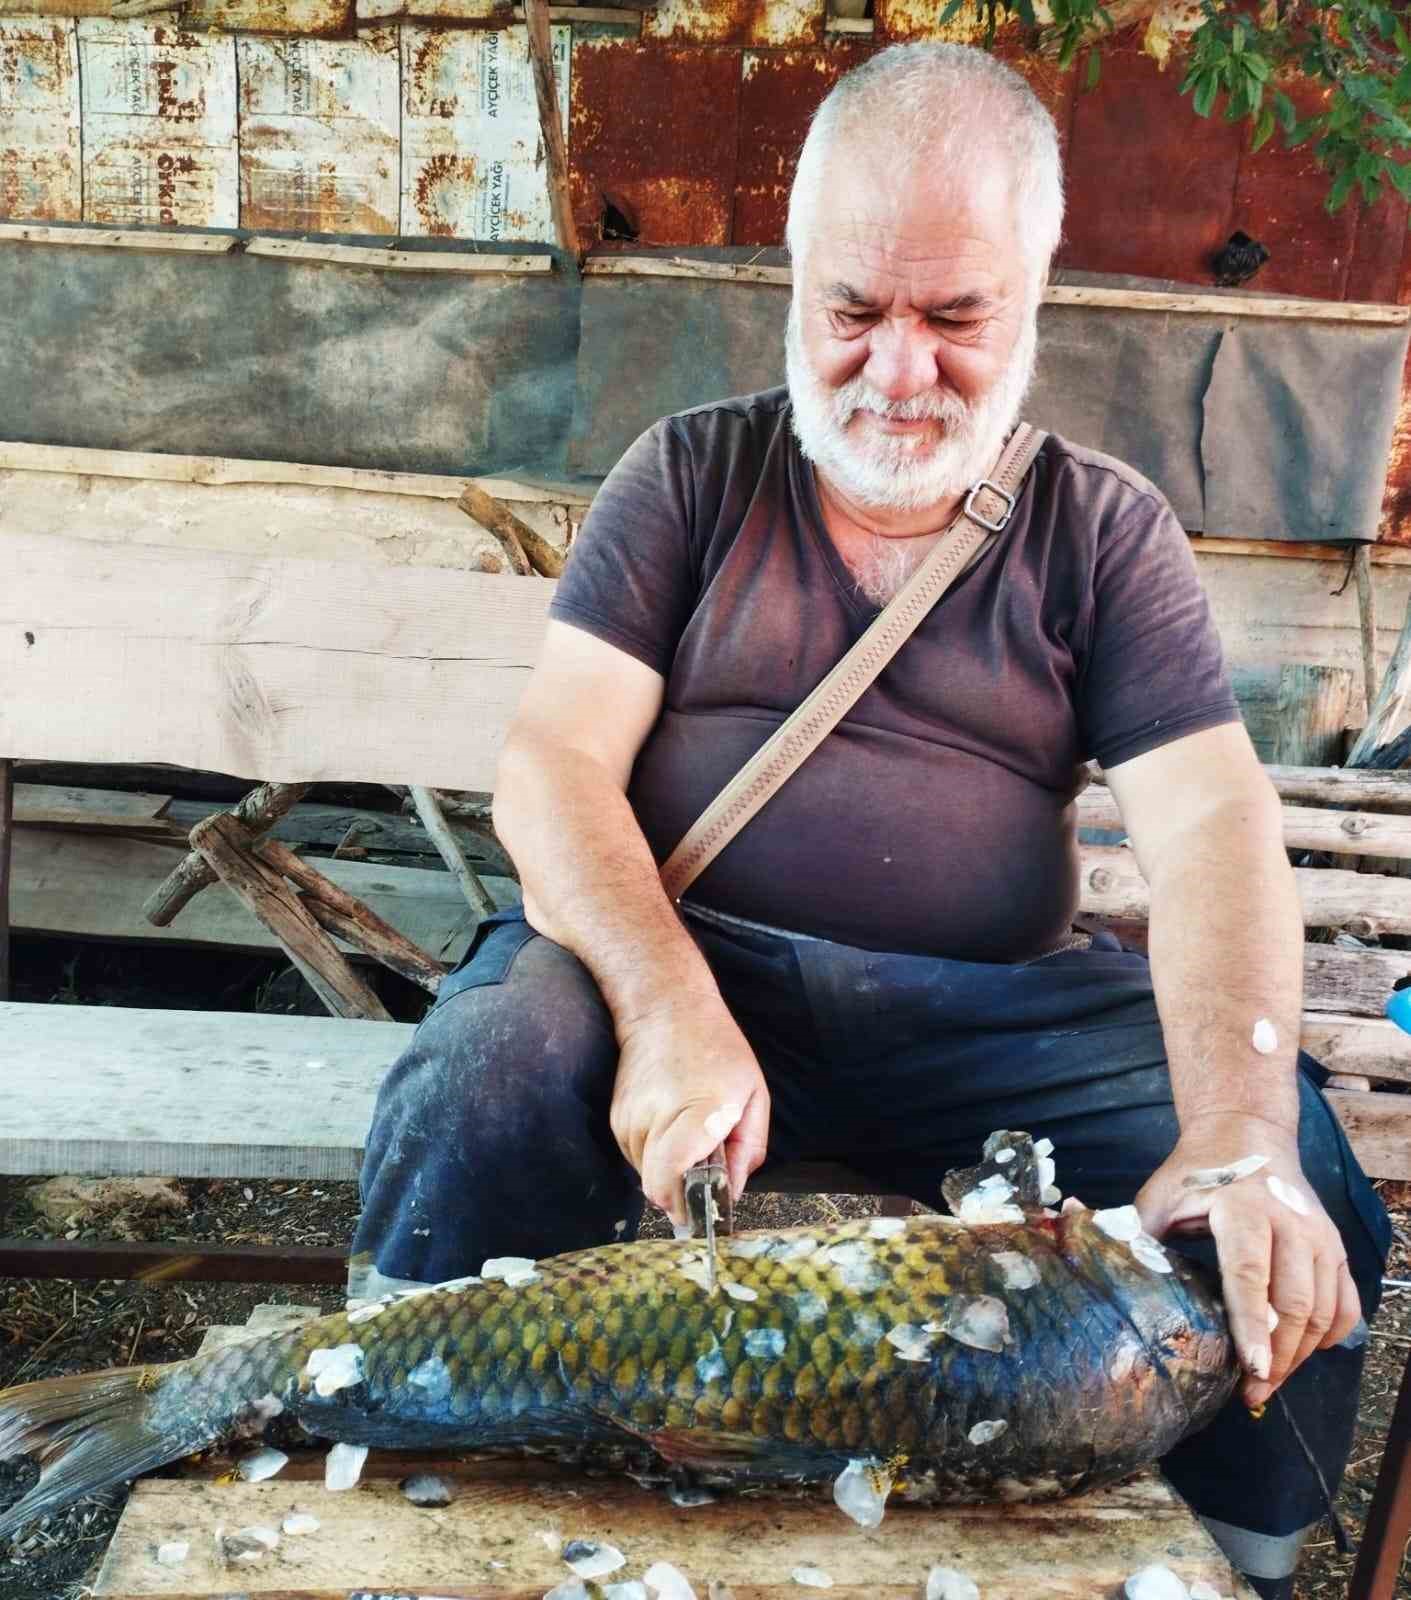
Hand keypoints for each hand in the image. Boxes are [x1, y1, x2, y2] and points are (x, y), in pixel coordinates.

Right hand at [609, 993, 769, 1224]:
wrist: (666, 1010)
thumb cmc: (717, 1050)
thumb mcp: (754, 1094)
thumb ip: (748, 1148)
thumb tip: (731, 1192)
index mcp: (696, 1111)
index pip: (672, 1174)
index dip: (684, 1203)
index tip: (701, 1210)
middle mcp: (655, 1118)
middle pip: (657, 1187)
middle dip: (681, 1196)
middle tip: (704, 1180)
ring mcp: (629, 1119)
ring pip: (646, 1177)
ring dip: (669, 1174)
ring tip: (689, 1140)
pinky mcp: (616, 1120)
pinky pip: (636, 1158)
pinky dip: (655, 1158)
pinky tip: (671, 1130)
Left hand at [1135, 1116, 1361, 1406]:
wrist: (1247, 1132)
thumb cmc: (1196, 1171)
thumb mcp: (1161, 1194)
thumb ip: (1129, 1227)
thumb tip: (1073, 1230)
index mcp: (1242, 1208)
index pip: (1249, 1273)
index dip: (1250, 1323)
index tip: (1251, 1367)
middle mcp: (1290, 1223)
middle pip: (1293, 1303)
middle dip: (1276, 1356)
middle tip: (1253, 1393)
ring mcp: (1320, 1236)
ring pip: (1323, 1310)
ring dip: (1300, 1354)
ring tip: (1268, 1382)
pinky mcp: (1335, 1248)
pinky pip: (1344, 1304)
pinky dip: (1330, 1336)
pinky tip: (1302, 1354)